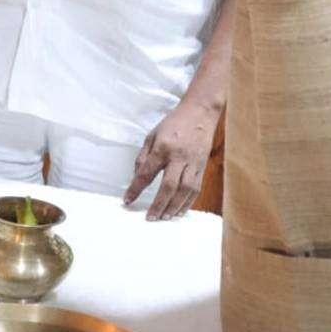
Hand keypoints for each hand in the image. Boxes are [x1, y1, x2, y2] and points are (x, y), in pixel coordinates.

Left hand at [123, 101, 220, 220]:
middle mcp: (179, 157)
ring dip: (174, 207)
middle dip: (158, 204)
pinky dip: (188, 202)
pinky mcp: (203, 167)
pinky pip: (196, 189)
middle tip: (150, 218)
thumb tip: (136, 177)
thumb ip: (143, 156)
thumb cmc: (173, 124)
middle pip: (169, 186)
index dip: (136, 188)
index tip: (127, 200)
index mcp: (163, 147)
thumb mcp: (152, 135)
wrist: (200, 113)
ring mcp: (193, 163)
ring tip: (164, 217)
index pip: (147, 173)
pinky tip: (179, 210)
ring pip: (185, 190)